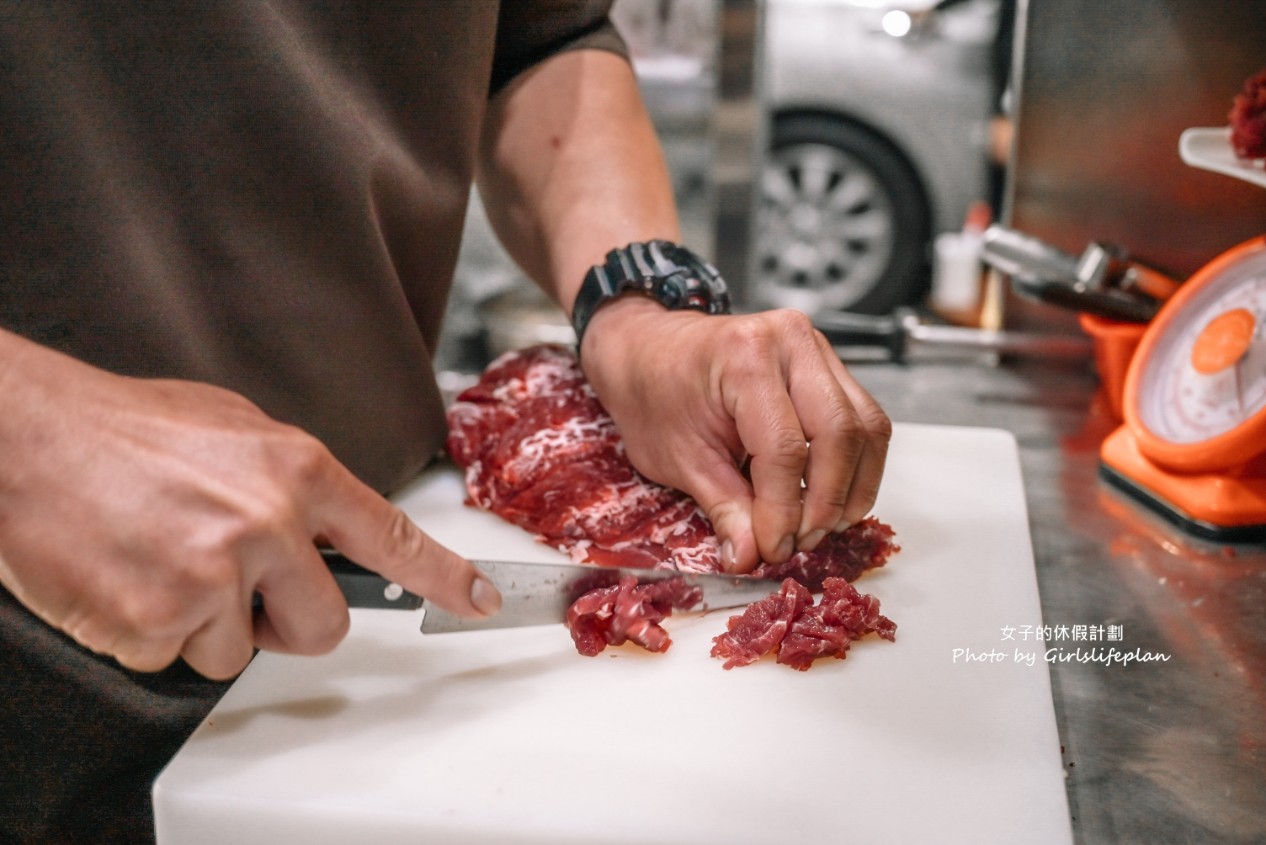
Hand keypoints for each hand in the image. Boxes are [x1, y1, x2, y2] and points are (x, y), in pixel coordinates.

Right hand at [0, 334, 499, 679]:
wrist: (24, 436)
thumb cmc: (122, 428)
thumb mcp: (233, 427)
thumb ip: (291, 480)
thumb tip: (326, 524)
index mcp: (298, 470)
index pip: (394, 537)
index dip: (445, 577)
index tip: (480, 601)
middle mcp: (269, 523)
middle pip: (325, 627)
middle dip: (287, 624)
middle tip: (237, 590)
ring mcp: (215, 574)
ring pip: (240, 651)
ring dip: (204, 626)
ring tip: (158, 562)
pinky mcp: (158, 619)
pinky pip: (174, 658)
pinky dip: (148, 633)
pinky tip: (123, 578)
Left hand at [579, 300, 890, 573]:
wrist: (650, 352)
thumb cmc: (655, 394)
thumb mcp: (678, 459)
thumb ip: (724, 508)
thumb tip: (750, 557)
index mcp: (744, 357)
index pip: (785, 447)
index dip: (785, 509)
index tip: (773, 548)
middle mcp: (791, 342)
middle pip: (839, 433)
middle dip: (826, 502)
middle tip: (800, 542)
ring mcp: (817, 350)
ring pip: (866, 428)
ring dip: (852, 488)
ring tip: (819, 526)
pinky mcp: (831, 366)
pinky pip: (865, 421)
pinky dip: (856, 467)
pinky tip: (832, 499)